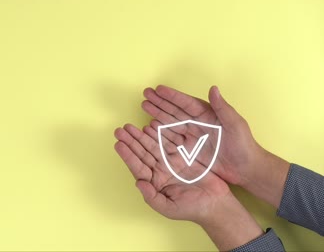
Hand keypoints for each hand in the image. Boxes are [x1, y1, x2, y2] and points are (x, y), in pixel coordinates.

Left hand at [114, 124, 262, 249]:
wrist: (216, 204)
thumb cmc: (192, 209)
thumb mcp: (168, 208)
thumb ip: (151, 197)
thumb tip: (138, 183)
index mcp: (154, 182)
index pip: (137, 167)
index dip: (127, 155)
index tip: (118, 144)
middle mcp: (160, 170)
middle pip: (142, 153)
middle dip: (131, 141)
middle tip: (120, 130)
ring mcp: (171, 161)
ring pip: (153, 145)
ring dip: (141, 135)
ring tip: (130, 126)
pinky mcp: (183, 155)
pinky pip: (169, 141)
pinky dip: (160, 133)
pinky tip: (151, 125)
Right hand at [141, 85, 289, 207]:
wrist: (246, 169)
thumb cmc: (244, 146)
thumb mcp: (236, 125)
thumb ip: (223, 108)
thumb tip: (213, 88)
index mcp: (208, 114)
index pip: (186, 103)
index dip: (172, 96)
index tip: (158, 89)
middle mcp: (197, 123)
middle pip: (175, 110)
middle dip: (160, 102)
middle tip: (145, 93)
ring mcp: (192, 136)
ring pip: (170, 122)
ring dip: (157, 114)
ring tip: (144, 105)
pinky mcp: (189, 149)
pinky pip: (171, 139)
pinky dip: (160, 132)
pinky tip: (150, 126)